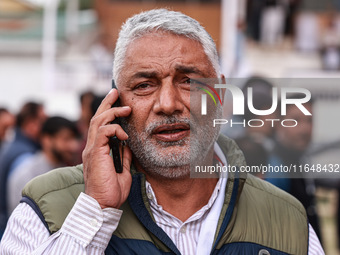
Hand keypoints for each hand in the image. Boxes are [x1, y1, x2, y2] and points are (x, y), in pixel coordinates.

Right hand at [83, 89, 131, 208]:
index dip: (107, 111)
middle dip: (107, 103)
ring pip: (98, 121)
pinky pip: (103, 132)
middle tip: (115, 92)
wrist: (104, 205)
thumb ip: (123, 156)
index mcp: (97, 150)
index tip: (117, 102)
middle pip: (97, 118)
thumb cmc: (112, 190)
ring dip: (112, 112)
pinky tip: (125, 135)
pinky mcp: (95, 153)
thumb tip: (127, 144)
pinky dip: (115, 129)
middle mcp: (92, 147)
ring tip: (125, 108)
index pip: (100, 125)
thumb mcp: (122, 169)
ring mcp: (92, 149)